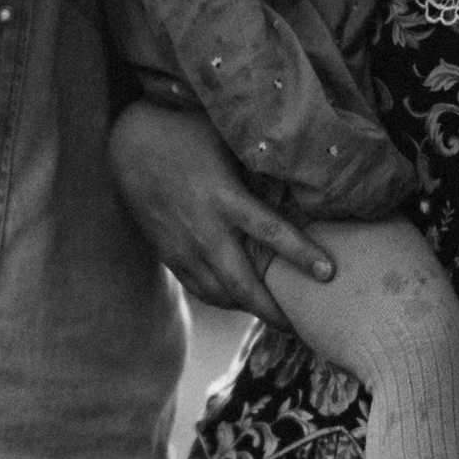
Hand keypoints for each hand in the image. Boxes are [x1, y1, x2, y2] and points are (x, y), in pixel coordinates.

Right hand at [109, 103, 333, 319]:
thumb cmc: (187, 131)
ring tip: (278, 318)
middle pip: (244, 285)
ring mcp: (184, 248)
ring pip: (222, 295)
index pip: (270, 232)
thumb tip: (306, 165)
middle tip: (302, 327)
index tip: (329, 274)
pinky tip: (244, 302)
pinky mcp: (170, 255)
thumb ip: (260, 160)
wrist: (129, 144)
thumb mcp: (226, 138)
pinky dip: (226, 301)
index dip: (302, 255)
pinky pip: (201, 290)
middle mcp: (205, 230)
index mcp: (224, 197)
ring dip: (250, 310)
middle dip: (274, 312)